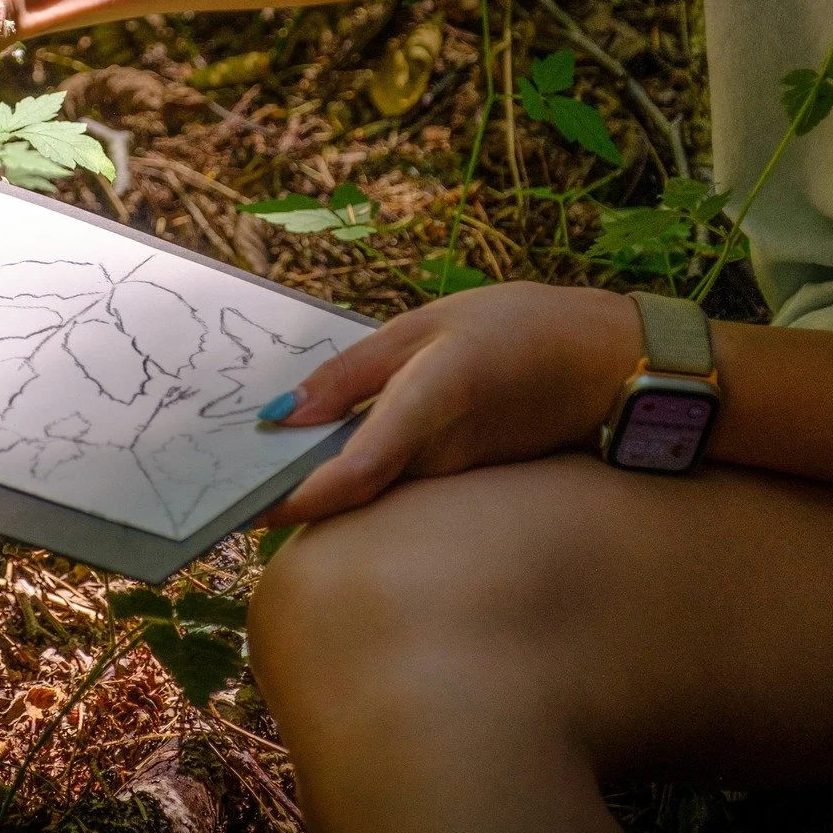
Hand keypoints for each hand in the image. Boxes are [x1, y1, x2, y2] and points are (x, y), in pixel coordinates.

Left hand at [260, 282, 642, 524]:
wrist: (615, 364)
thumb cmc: (520, 328)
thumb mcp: (429, 326)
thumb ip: (355, 372)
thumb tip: (282, 415)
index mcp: (429, 405)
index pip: (351, 476)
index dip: (292, 499)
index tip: (239, 506)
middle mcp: (439, 457)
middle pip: (349, 493)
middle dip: (286, 494)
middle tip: (218, 480)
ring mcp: (454, 477)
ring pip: (369, 493)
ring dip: (312, 485)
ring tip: (245, 462)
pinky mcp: (463, 480)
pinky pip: (395, 484)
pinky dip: (351, 475)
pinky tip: (314, 455)